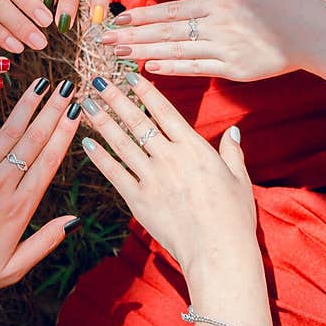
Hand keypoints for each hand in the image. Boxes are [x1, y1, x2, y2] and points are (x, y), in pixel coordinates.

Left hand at [0, 78, 81, 305]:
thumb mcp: (12, 269)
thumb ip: (45, 242)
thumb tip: (75, 220)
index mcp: (18, 210)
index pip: (49, 162)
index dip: (65, 133)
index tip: (77, 111)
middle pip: (33, 140)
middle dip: (53, 110)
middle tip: (67, 86)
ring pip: (7, 132)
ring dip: (27, 105)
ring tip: (43, 83)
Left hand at [80, 73, 271, 325]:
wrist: (218, 251)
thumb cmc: (233, 217)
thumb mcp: (239, 179)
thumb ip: (232, 152)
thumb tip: (234, 131)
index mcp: (194, 148)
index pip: (164, 111)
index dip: (145, 91)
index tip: (130, 75)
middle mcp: (169, 157)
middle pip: (137, 121)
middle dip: (116, 98)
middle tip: (97, 80)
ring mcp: (152, 178)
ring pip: (121, 143)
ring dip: (102, 121)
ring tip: (86, 104)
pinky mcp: (139, 200)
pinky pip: (115, 173)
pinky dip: (100, 157)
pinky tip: (87, 143)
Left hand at [103, 0, 325, 80]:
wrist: (321, 34)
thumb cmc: (296, 5)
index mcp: (222, 1)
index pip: (172, 9)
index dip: (141, 16)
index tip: (116, 20)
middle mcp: (218, 24)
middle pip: (166, 31)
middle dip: (131, 36)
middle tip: (101, 42)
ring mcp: (226, 48)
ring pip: (176, 51)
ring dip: (143, 54)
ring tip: (117, 57)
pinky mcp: (235, 69)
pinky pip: (198, 69)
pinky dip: (173, 69)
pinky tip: (150, 69)